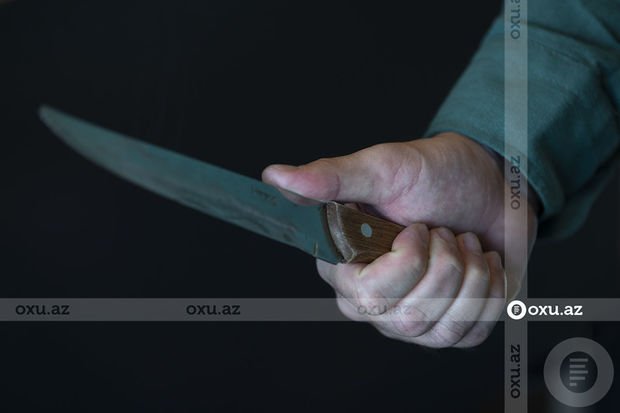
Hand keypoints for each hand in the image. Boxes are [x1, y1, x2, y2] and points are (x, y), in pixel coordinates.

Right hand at [262, 132, 537, 346]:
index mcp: (348, 267)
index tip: (419, 227)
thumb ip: (331, 177)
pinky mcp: (449, 328)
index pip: (370, 294)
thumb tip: (274, 175)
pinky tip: (482, 264)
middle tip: (444, 231)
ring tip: (465, 243)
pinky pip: (473, 332)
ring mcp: (411, 321)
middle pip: (411, 316)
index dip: (406, 263)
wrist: (489, 184)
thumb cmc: (435, 174)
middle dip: (446, 266)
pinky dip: (490, 291)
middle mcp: (373, 302)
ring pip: (445, 328)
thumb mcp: (384, 168)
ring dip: (471, 275)